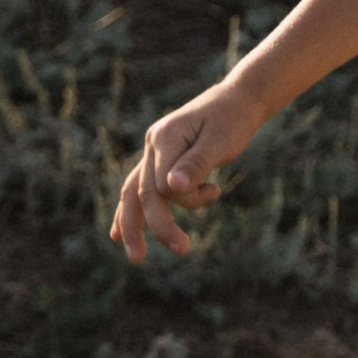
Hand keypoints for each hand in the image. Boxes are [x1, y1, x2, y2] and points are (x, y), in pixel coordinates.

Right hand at [109, 73, 260, 264]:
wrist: (239, 100)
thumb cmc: (234, 119)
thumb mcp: (222, 141)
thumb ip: (196, 164)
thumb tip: (172, 188)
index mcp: (165, 136)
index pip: (163, 182)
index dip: (187, 197)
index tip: (215, 191)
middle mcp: (153, 143)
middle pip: (144, 192)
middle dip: (159, 225)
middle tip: (182, 249)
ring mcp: (153, 151)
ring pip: (135, 193)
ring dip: (136, 225)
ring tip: (136, 257)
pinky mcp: (160, 159)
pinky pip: (140, 188)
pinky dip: (132, 211)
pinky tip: (118, 235)